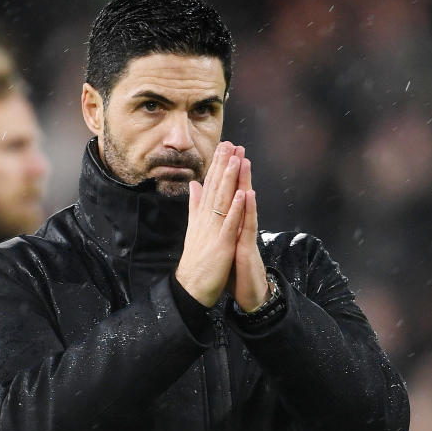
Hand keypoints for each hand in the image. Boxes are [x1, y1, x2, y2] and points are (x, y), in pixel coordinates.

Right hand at [175, 142, 245, 306]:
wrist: (191, 287)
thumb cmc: (196, 260)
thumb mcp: (194, 228)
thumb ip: (195, 205)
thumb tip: (195, 185)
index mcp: (202, 216)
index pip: (210, 185)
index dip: (217, 165)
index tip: (223, 146)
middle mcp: (206, 220)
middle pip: (215, 188)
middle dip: (223, 165)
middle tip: (230, 143)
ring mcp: (214, 231)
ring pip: (222, 201)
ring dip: (229, 180)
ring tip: (235, 159)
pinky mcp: (222, 244)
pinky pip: (230, 224)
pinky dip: (235, 209)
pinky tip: (240, 193)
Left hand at [230, 156, 270, 310]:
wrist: (248, 293)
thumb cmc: (237, 268)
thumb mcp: (224, 243)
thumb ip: (218, 223)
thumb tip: (210, 206)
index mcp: (232, 224)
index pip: (228, 195)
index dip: (226, 174)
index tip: (223, 152)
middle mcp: (241, 225)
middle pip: (239, 194)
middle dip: (237, 171)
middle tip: (236, 146)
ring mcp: (246, 235)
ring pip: (246, 205)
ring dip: (245, 183)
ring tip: (244, 161)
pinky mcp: (248, 247)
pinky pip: (249, 227)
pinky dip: (249, 211)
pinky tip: (249, 195)